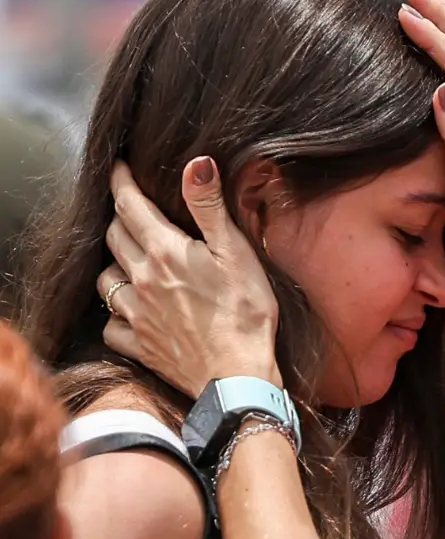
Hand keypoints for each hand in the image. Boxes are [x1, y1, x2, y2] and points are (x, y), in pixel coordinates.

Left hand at [99, 159, 280, 396]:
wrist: (237, 375)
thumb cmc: (245, 314)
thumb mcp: (236, 253)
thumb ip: (210, 208)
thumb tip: (196, 164)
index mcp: (165, 252)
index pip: (129, 205)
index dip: (121, 181)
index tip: (118, 167)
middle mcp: (141, 280)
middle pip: (114, 237)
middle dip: (120, 219)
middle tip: (134, 213)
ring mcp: (136, 315)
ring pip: (105, 279)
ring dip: (115, 265)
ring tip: (130, 262)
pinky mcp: (139, 345)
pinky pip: (110, 324)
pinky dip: (115, 314)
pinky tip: (130, 311)